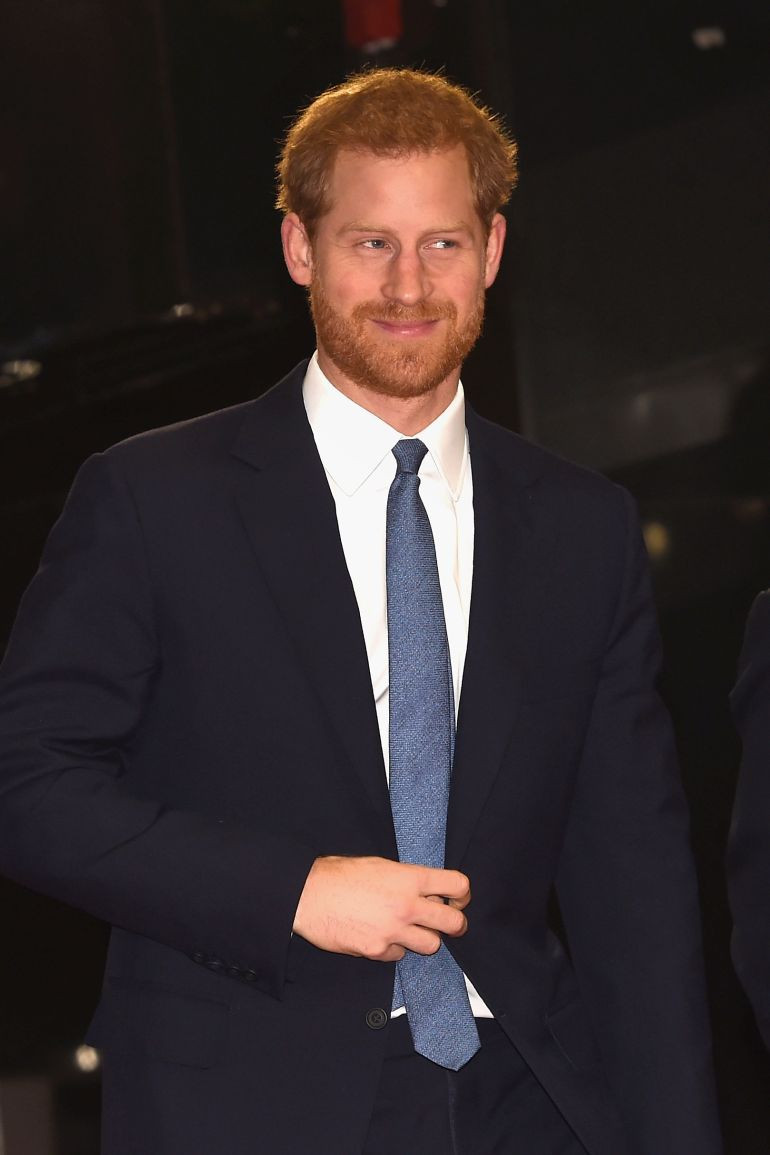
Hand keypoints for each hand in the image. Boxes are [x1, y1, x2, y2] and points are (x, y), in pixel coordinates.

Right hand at [292, 855, 470, 961]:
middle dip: (456, 924)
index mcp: (409, 878)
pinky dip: (395, 948)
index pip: (458, 885)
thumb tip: (426, 889)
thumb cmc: (340, 876)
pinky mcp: (378, 951)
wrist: (309, 895)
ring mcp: (394, 931)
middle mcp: (407, 905)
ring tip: (410, 929)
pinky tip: (381, 935)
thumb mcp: (380, 865)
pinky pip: (400, 955)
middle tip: (449, 923)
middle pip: (455, 923)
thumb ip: (407, 878)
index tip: (459, 899)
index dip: (463, 894)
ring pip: (432, 945)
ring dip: (425, 938)